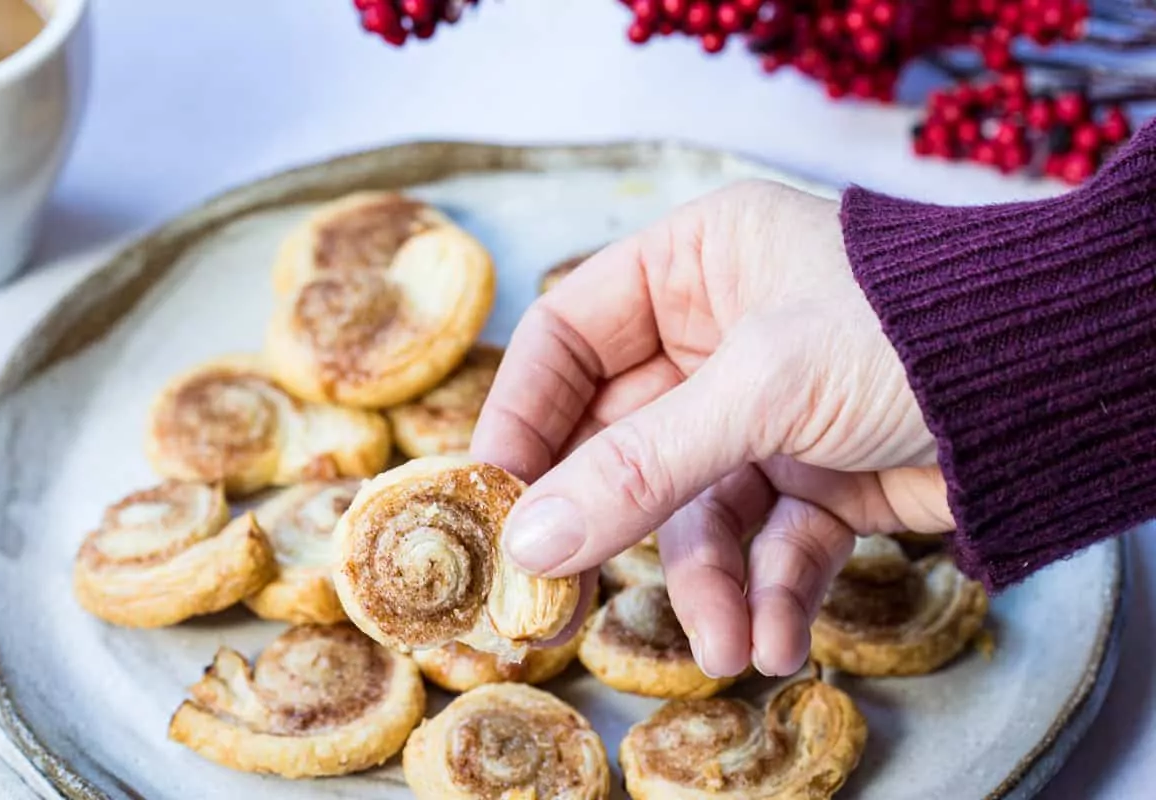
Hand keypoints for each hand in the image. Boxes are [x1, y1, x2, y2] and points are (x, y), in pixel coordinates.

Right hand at [470, 179, 953, 678]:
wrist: (1065, 378)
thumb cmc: (909, 329)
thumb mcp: (761, 386)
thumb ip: (641, 465)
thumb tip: (531, 538)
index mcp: (692, 267)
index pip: (568, 339)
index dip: (523, 416)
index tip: (491, 495)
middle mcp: (718, 336)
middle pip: (622, 439)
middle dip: (609, 524)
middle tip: (562, 599)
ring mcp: (765, 412)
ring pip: (697, 509)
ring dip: (708, 583)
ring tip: (728, 647)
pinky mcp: (817, 477)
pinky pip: (768, 541)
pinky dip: (772, 591)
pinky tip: (780, 639)